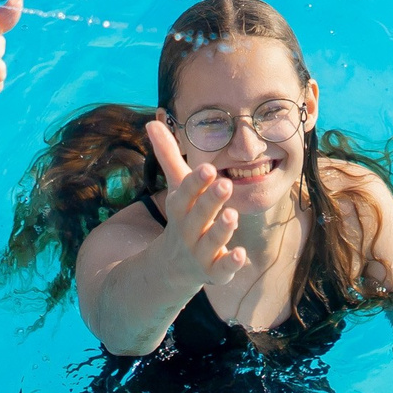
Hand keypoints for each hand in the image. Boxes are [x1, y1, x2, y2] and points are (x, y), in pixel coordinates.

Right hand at [144, 117, 251, 295]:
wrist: (172, 266)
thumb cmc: (183, 216)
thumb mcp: (175, 187)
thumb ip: (168, 155)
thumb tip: (151, 121)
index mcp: (180, 208)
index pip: (185, 193)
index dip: (195, 183)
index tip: (206, 167)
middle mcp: (188, 230)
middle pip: (198, 215)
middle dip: (210, 200)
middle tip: (226, 183)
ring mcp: (200, 252)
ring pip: (210, 241)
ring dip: (221, 230)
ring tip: (233, 215)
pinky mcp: (213, 271)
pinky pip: (221, 269)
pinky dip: (230, 263)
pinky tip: (241, 254)